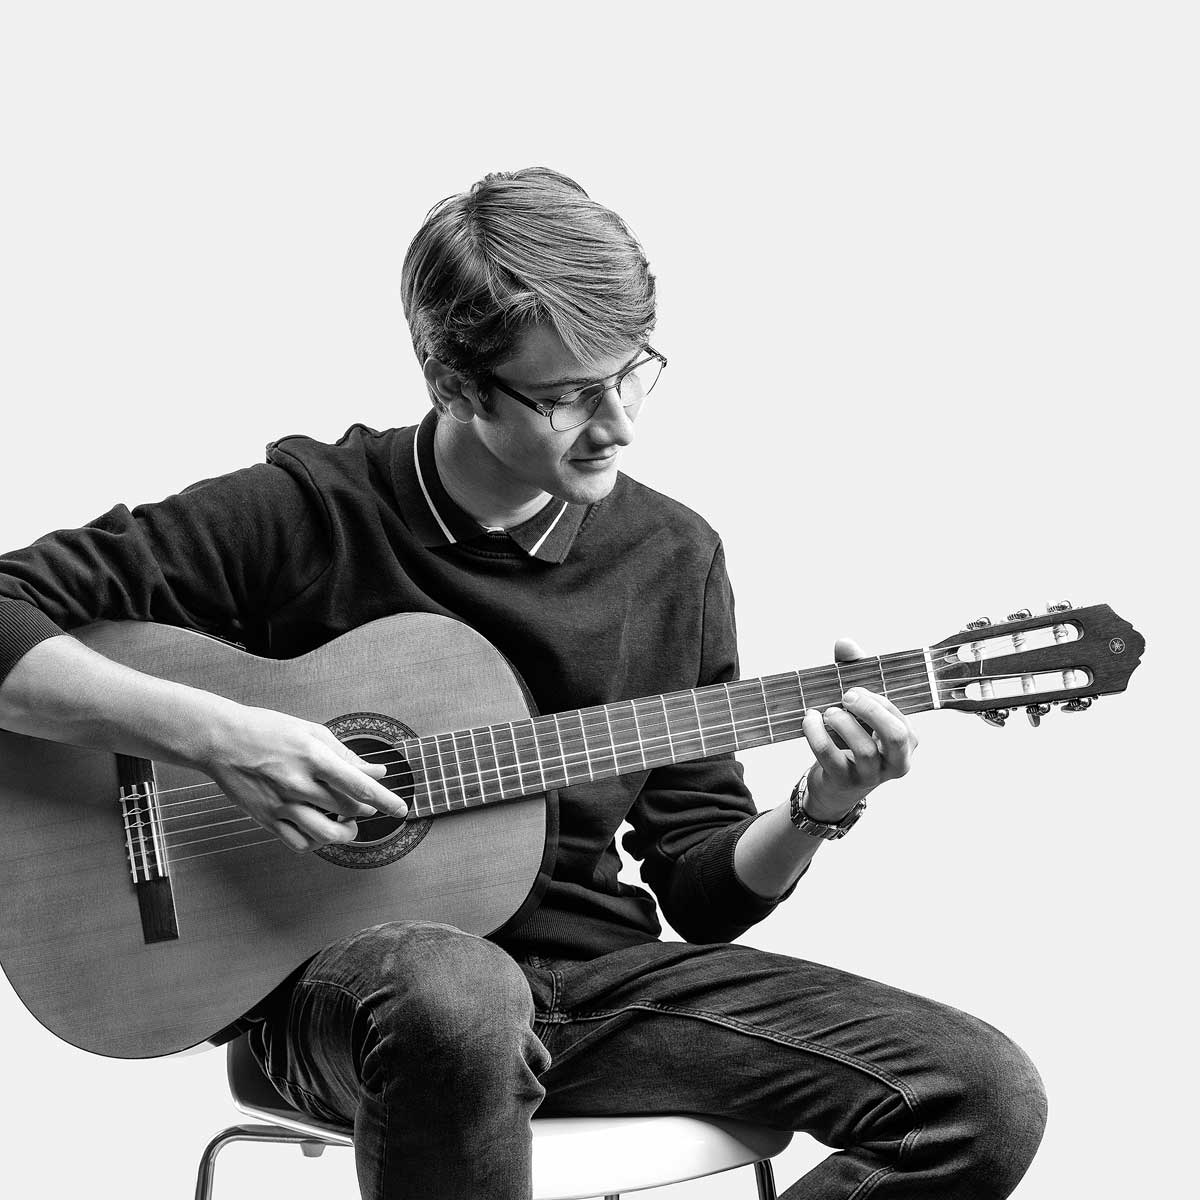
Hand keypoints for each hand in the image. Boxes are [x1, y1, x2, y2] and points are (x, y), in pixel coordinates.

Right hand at [198, 703, 408, 852]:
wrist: (221, 740)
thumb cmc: (268, 729)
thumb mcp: (311, 732)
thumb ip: (346, 755)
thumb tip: (377, 772)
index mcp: (314, 757)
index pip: (359, 786)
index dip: (385, 801)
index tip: (401, 809)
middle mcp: (299, 783)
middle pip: (348, 810)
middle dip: (365, 811)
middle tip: (366, 806)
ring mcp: (282, 804)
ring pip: (325, 834)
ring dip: (345, 833)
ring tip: (348, 825)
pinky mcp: (267, 818)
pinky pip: (299, 843)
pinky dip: (317, 842)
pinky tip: (320, 830)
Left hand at [800, 637, 918, 821]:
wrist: (835, 783)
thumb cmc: (851, 736)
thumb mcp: (856, 705)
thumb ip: (853, 670)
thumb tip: (845, 643)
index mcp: (908, 740)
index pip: (900, 715)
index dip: (876, 697)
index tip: (852, 685)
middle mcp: (897, 761)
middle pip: (897, 736)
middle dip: (870, 710)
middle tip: (847, 694)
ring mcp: (872, 776)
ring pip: (863, 749)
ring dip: (841, 723)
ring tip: (827, 711)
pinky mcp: (844, 782)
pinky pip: (830, 756)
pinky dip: (816, 734)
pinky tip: (808, 719)